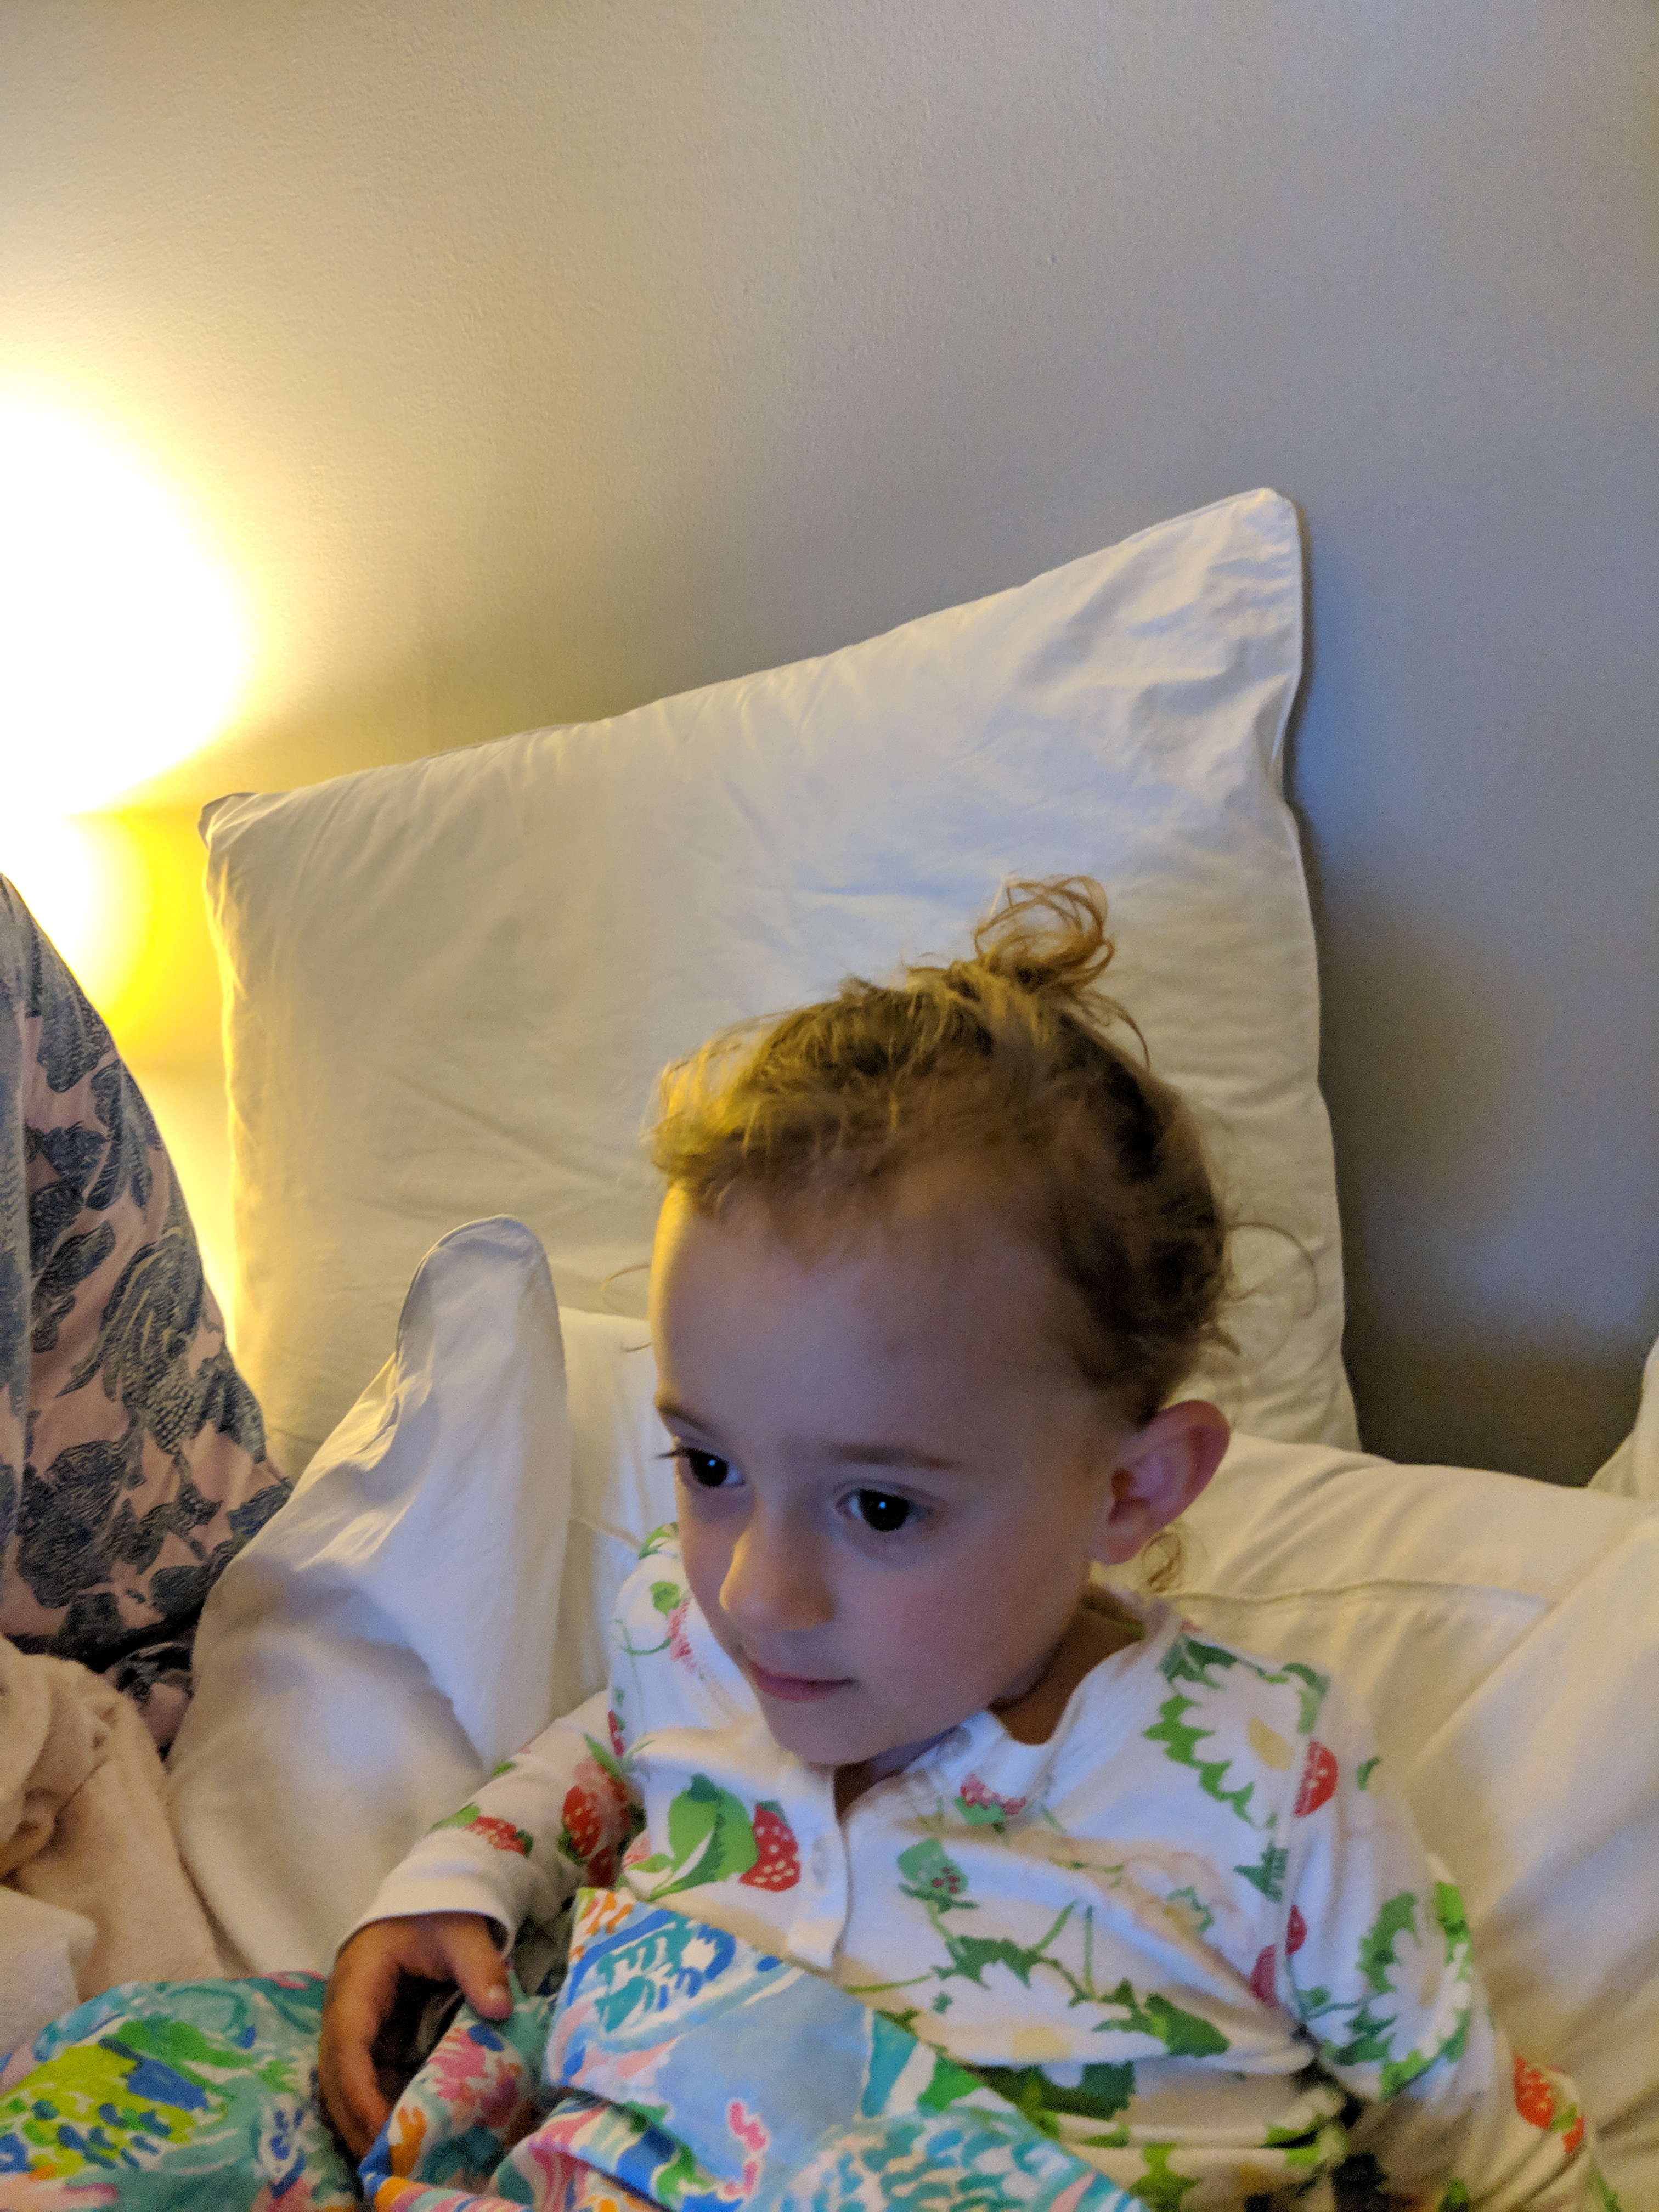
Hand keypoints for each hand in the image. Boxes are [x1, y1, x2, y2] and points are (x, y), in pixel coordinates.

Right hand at [318, 1912, 511, 2158]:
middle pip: (337, 2071)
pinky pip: (368, 2071)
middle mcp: (346, 2004)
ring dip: (363, 2116)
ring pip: (347, 2078)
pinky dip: (378, 2101)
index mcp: (359, 1978)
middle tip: (383, 2164)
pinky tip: (399, 2129)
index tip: (380, 2130)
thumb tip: (500, 2009)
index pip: (347, 2042)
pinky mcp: (373, 2029)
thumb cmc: (442, 1910)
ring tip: (391, 2158)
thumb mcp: (463, 1931)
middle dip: (355, 2118)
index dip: (359, 2090)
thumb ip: (480, 1966)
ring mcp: (356, 2019)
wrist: (433, 1892)